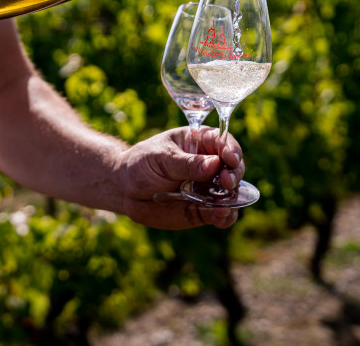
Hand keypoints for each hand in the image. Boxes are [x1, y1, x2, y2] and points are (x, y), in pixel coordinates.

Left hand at [112, 126, 244, 229]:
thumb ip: (185, 163)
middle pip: (234, 167)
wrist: (125, 190)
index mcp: (199, 141)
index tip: (230, 159)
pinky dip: (225, 216)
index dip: (230, 149)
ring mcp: (209, 187)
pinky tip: (220, 217)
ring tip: (223, 206)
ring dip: (233, 199)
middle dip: (234, 174)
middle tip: (227, 182)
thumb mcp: (159, 158)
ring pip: (232, 192)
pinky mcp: (205, 208)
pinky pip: (222, 213)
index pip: (223, 141)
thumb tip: (214, 164)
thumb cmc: (141, 164)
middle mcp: (210, 164)